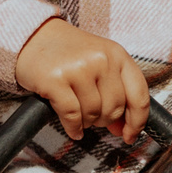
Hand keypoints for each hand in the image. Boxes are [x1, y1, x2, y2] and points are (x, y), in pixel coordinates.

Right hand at [13, 18, 149, 142]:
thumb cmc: (68, 53)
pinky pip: (72, 116)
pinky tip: (73, 128)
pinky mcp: (55, 80)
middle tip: (92, 116)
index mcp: (117, 54)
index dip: (137, 122)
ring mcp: (78, 69)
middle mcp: (101, 59)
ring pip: (93, 114)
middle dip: (104, 120)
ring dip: (86, 122)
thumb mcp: (99, 63)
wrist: (33, 37)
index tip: (130, 135)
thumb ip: (116, 91)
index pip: (139, 95)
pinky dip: (73, 128)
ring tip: (77, 114)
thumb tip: (124, 129)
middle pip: (115, 109)